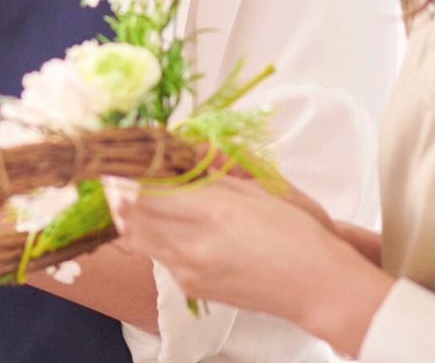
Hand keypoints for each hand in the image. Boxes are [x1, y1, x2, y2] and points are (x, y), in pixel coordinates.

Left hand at [106, 177, 391, 353]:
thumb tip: (179, 146)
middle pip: (128, 214)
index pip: (142, 189)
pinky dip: (151, 233)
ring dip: (131, 211)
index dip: (125, 170)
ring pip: (135, 236)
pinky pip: (156, 255)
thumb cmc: (296, 231)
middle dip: (118, 188)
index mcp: (212, 212)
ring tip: (139, 190)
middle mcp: (192, 244)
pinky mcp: (188, 287)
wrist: (315, 284)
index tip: (125, 153)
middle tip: (122, 168)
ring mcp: (187, 270)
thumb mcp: (254, 189)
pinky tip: (167, 220)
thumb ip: (209, 170)